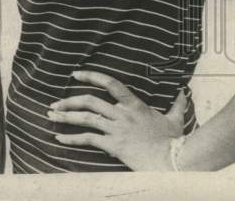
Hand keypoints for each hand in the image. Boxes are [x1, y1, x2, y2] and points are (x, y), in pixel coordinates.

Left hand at [49, 69, 187, 170]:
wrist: (174, 160)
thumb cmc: (175, 141)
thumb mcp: (176, 119)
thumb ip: (177, 104)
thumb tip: (184, 92)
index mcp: (134, 104)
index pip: (110, 83)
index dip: (91, 76)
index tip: (75, 74)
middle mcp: (122, 114)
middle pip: (89, 101)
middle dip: (69, 101)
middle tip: (55, 103)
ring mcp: (117, 129)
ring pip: (85, 118)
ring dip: (65, 116)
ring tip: (51, 116)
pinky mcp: (114, 145)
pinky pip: (88, 139)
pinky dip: (72, 139)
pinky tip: (60, 138)